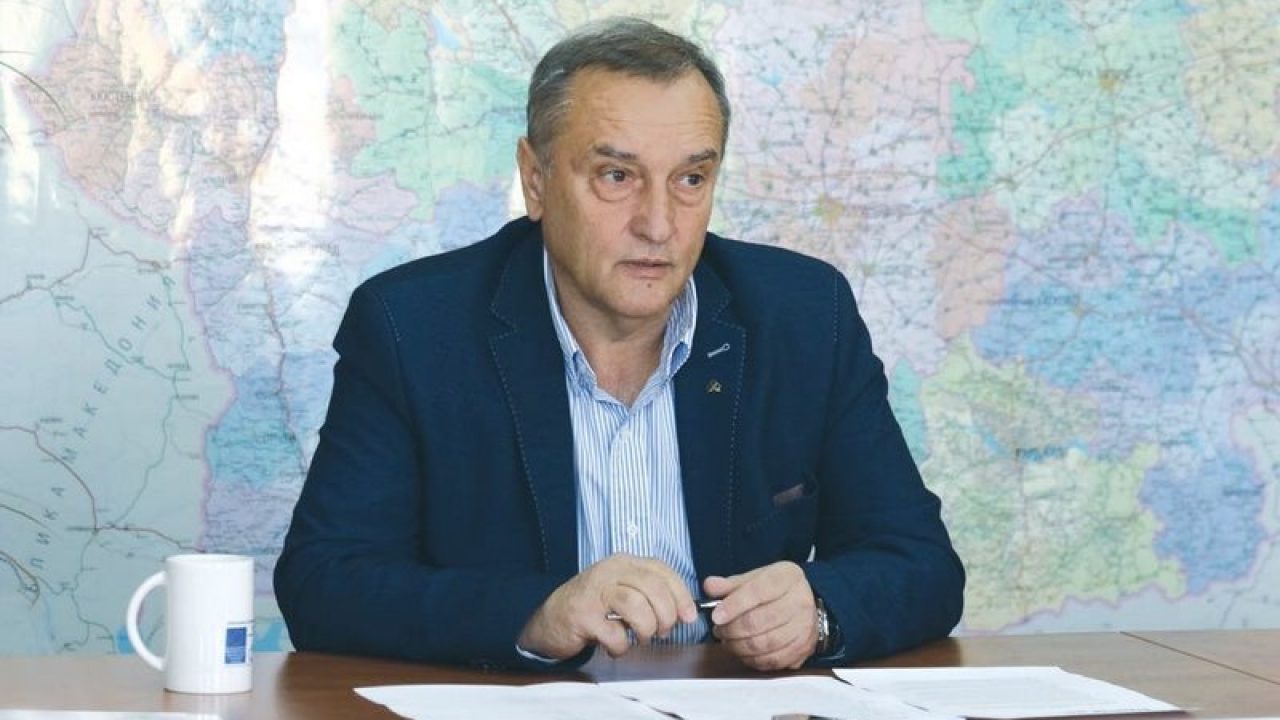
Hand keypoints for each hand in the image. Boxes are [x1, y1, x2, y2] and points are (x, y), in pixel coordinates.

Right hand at [518, 553, 697, 659]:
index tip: (689, 617)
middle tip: (663, 632)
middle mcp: (610, 571)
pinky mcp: (583, 615)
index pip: (662, 571)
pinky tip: (615, 646)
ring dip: (646, 628)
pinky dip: (621, 646)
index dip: (681, 595)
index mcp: (624, 563)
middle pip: (653, 587)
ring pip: (636, 605)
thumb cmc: (593, 608)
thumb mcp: (622, 591)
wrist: (550, 620)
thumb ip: (650, 595)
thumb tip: (684, 612)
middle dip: (666, 615)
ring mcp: (594, 592)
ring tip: (641, 638)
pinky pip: (614, 633)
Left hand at [703, 561, 816, 670]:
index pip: (757, 591)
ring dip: (739, 646)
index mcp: (787, 577)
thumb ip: (731, 584)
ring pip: (765, 644)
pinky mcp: (804, 649)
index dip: (733, 606)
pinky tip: (743, 652)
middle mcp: (800, 601)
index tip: (716, 616)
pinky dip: (752, 659)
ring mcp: (804, 627)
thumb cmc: (776, 590)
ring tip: (728, 641)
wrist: (806, 604)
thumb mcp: (755, 578)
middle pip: (759, 621)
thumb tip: (709, 587)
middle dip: (732, 629)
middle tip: (719, 630)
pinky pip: (773, 660)